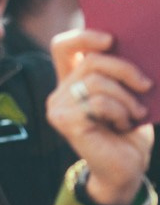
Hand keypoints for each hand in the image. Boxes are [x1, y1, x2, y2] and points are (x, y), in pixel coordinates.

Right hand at [48, 28, 153, 204]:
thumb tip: (137, 48)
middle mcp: (60, 92)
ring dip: (127, 97)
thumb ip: (120, 74)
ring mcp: (59, 108)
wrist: (126, 168)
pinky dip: (120, 112)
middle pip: (91, 61)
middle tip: (146, 85)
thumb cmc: (129, 129)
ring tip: (135, 113)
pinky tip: (124, 124)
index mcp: (73, 80)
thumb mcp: (127, 94)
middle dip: (125, 69)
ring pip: (96, 82)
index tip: (111, 40)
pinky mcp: (65, 122)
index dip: (84, 36)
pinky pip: (98, 103)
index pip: (63, 47)